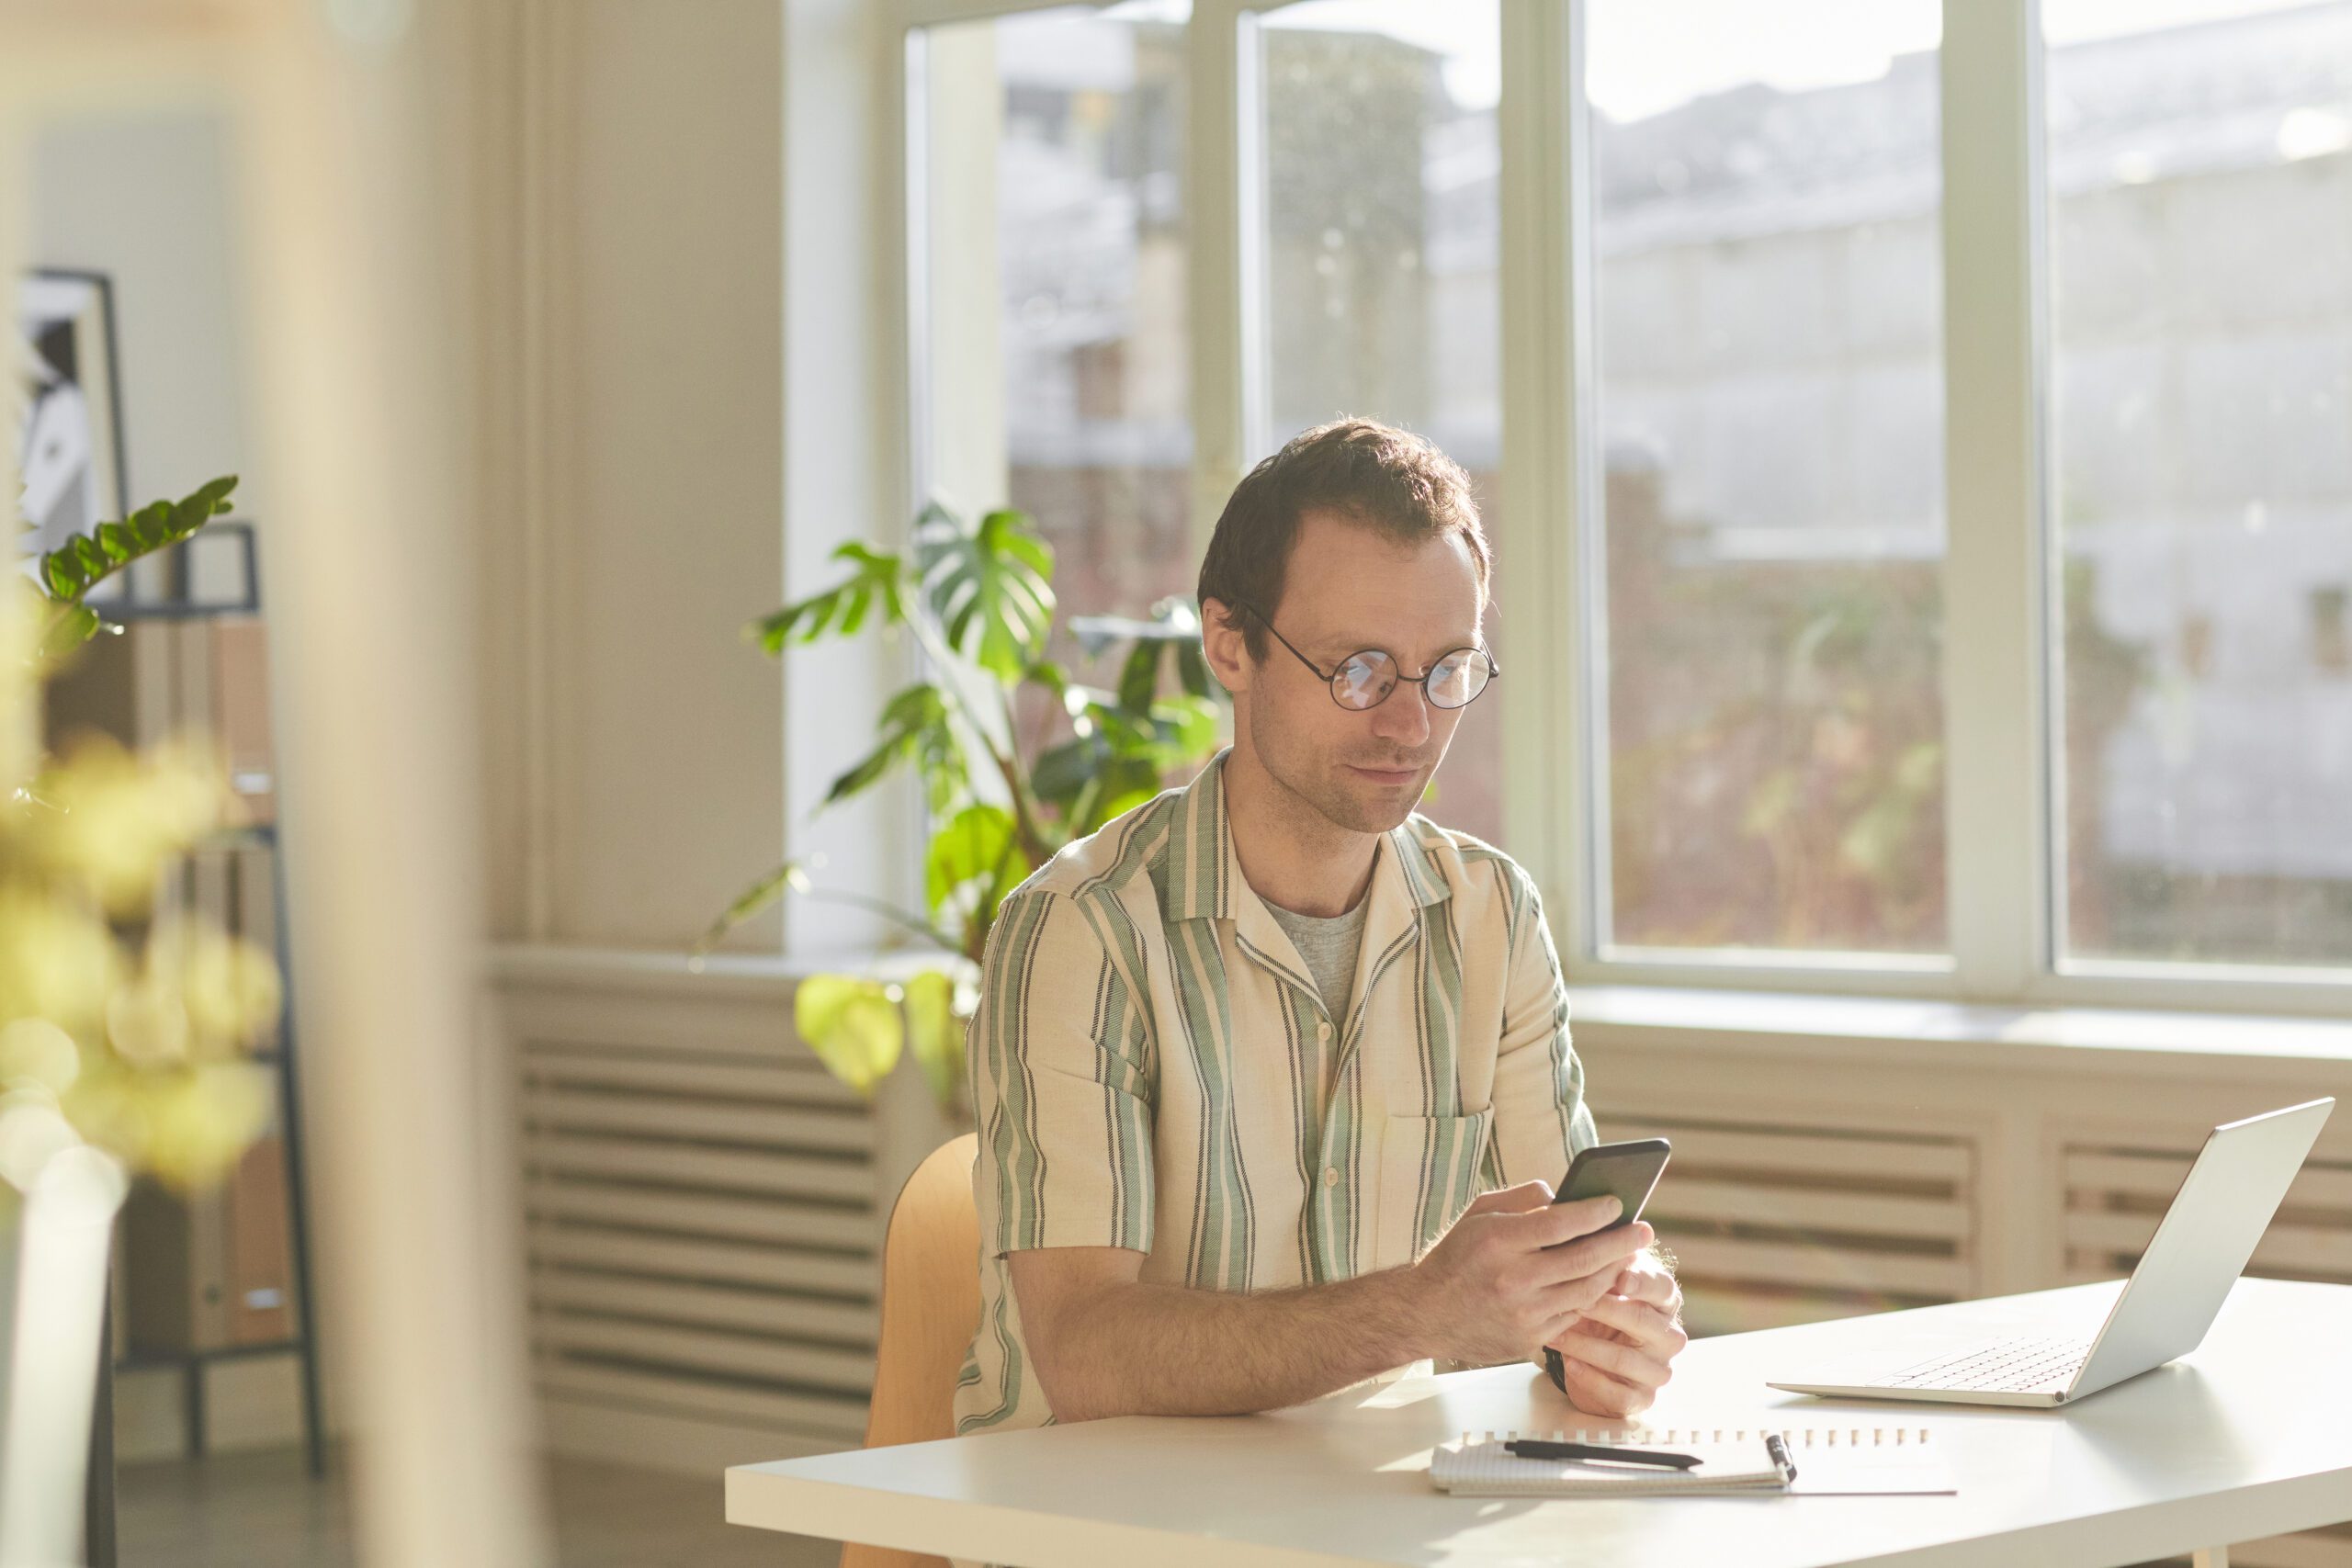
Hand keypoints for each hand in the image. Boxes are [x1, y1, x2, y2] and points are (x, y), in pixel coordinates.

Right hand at [1407, 1178, 1652, 1368]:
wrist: (1424, 1314)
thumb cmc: (1455, 1256)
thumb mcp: (1478, 1214)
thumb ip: (1522, 1198)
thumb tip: (1565, 1195)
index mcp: (1498, 1241)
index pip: (1561, 1223)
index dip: (1596, 1212)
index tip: (1617, 1203)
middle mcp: (1513, 1278)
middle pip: (1584, 1258)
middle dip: (1621, 1242)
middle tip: (1644, 1230)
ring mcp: (1523, 1313)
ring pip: (1587, 1290)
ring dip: (1614, 1270)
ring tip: (1629, 1254)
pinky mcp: (1529, 1338)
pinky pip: (1573, 1315)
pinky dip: (1592, 1296)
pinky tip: (1603, 1281)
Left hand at [1545, 1248, 1686, 1417]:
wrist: (1591, 1352)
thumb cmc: (1596, 1304)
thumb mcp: (1600, 1277)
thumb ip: (1599, 1254)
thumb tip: (1580, 1219)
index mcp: (1664, 1299)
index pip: (1662, 1287)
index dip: (1641, 1281)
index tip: (1619, 1277)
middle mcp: (1668, 1334)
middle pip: (1643, 1322)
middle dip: (1605, 1310)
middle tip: (1574, 1299)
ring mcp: (1658, 1369)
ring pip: (1627, 1361)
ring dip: (1589, 1346)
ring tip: (1558, 1331)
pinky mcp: (1641, 1398)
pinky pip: (1620, 1395)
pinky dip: (1591, 1380)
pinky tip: (1569, 1363)